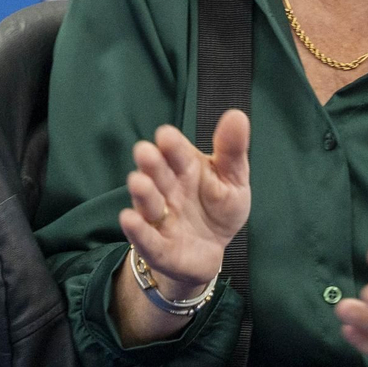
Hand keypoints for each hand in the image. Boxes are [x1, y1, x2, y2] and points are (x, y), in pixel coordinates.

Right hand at [118, 110, 251, 297]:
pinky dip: (138, 230)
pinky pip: (146, 238)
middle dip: (152, 164)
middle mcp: (167, 190)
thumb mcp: (233, 179)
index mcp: (185, 168)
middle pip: (158, 174)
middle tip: (145, 151)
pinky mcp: (157, 246)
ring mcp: (160, 218)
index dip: (172, 145)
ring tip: (138, 181)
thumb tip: (237, 115)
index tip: (166, 135)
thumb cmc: (219, 208)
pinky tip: (129, 218)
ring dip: (143, 193)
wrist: (211, 251)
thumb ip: (232, 151)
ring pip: (148, 204)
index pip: (177, 153)